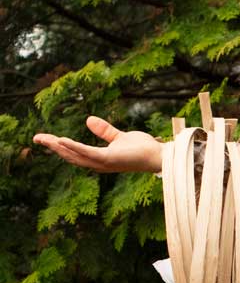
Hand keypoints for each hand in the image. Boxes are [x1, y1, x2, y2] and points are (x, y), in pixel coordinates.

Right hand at [31, 115, 162, 174]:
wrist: (159, 155)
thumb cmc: (142, 149)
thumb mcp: (119, 136)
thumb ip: (104, 130)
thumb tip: (88, 119)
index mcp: (99, 158)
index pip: (75, 153)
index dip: (58, 146)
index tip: (43, 138)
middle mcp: (99, 163)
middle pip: (71, 156)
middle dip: (52, 147)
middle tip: (36, 138)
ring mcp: (104, 163)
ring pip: (76, 156)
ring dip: (59, 147)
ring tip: (44, 139)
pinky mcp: (110, 160)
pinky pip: (88, 153)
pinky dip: (75, 147)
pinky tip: (62, 140)